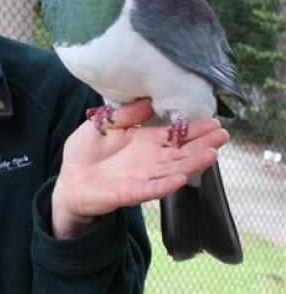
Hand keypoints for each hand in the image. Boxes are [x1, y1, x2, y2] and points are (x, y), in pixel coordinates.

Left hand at [51, 99, 228, 238]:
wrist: (69, 179)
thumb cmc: (86, 152)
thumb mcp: (104, 124)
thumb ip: (126, 114)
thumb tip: (148, 100)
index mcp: (144, 142)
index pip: (175, 135)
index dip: (194, 129)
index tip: (214, 122)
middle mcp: (149, 160)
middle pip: (181, 152)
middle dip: (202, 144)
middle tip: (223, 134)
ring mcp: (142, 178)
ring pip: (173, 170)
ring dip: (192, 163)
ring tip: (212, 154)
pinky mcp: (129, 193)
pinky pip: (151, 189)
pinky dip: (166, 184)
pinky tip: (182, 178)